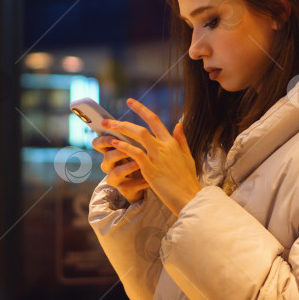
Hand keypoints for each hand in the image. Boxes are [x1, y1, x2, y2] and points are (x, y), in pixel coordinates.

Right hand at [92, 135, 149, 203]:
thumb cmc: (141, 158)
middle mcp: (110, 165)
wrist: (149, 182)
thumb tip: (134, 114)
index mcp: (111, 151)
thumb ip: (133, 133)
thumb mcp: (136, 145)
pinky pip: (129, 186)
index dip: (102, 139)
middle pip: (106, 157)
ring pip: (116, 172)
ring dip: (128, 166)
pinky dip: (140, 181)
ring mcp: (116, 178)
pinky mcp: (125, 190)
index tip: (112, 133)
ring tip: (140, 163)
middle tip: (128, 147)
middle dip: (117, 151)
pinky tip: (149, 178)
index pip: (98, 144)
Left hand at [101, 98, 201, 215]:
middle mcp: (164, 147)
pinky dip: (125, 147)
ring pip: (139, 135)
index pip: (155, 120)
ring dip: (122, 130)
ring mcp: (157, 157)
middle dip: (123, 122)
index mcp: (172, 143)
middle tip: (107, 121)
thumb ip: (181, 139)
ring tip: (108, 129)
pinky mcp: (151, 169)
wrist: (190, 197)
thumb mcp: (188, 156)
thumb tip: (178, 123)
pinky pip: (136, 153)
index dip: (141, 109)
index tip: (130, 102)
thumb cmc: (188, 180)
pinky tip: (115, 144)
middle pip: (142, 127)